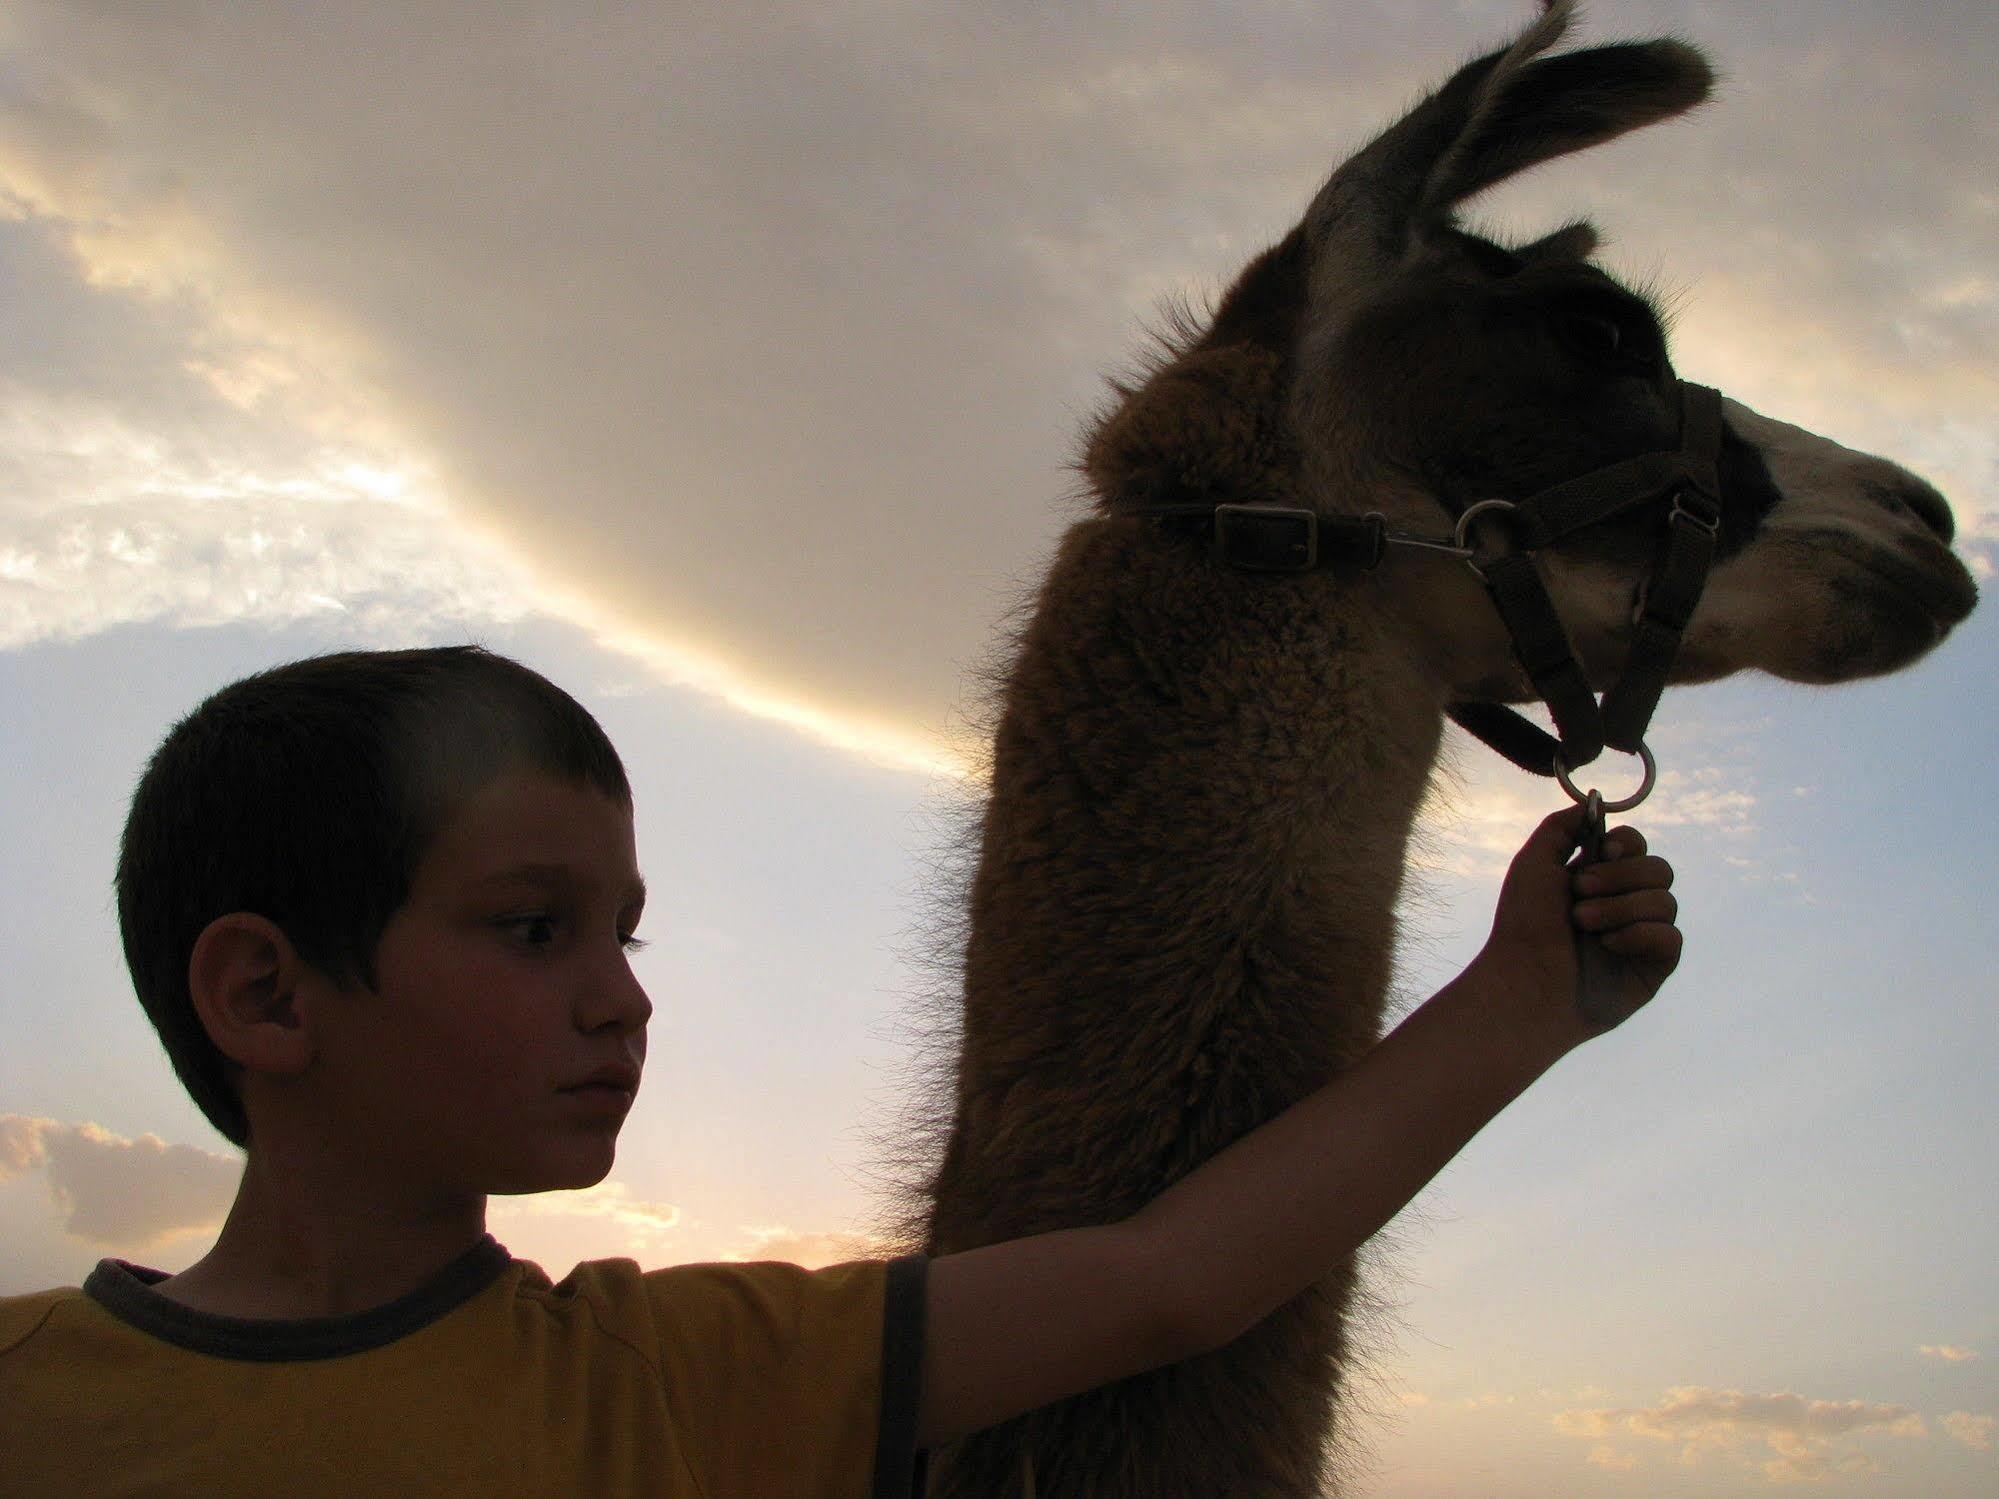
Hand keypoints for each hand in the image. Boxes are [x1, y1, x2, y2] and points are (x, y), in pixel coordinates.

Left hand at [1472, 803, 1683, 1053]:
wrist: (1525, 982)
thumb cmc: (1523, 926)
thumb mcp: (1533, 862)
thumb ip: (1561, 826)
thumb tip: (1594, 802)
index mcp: (1597, 878)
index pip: (1636, 845)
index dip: (1627, 843)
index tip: (1604, 850)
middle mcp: (1624, 904)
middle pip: (1659, 868)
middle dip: (1620, 876)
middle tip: (1579, 893)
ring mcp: (1641, 936)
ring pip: (1667, 901)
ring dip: (1622, 907)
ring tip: (1585, 925)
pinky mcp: (1654, 968)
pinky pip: (1672, 937)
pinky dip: (1640, 934)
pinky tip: (1609, 946)